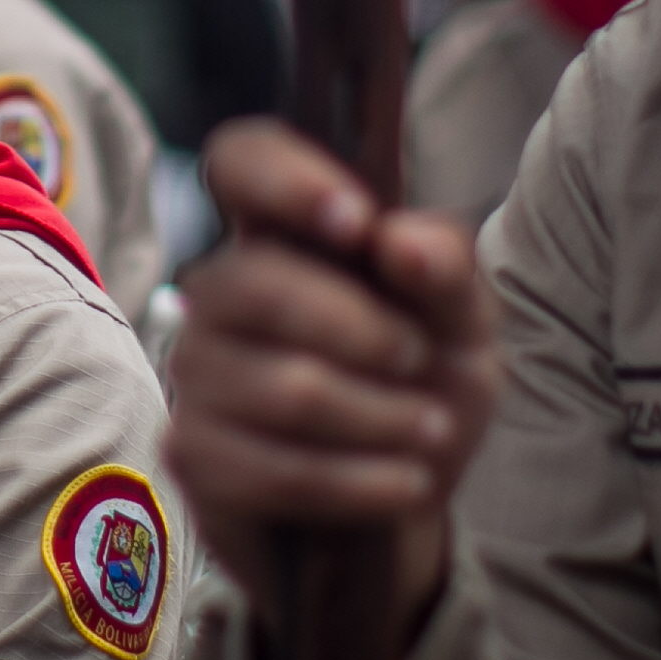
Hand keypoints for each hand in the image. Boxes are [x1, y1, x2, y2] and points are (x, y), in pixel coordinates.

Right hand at [164, 119, 500, 620]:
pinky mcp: (196, 456)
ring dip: (379, 416)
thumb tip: (396, 241)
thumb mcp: (464, 322)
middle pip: (254, 283)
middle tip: (420, 359)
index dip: (284, 177)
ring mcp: (199, 374)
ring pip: (282, 386)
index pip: (240, 161)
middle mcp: (221, 293)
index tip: (355, 222)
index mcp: (284, 233)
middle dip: (360, 329)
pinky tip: (404, 484)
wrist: (408, 498)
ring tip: (429, 433)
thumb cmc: (425, 384)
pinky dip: (360, 480)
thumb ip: (444, 268)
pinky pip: (273, 468)